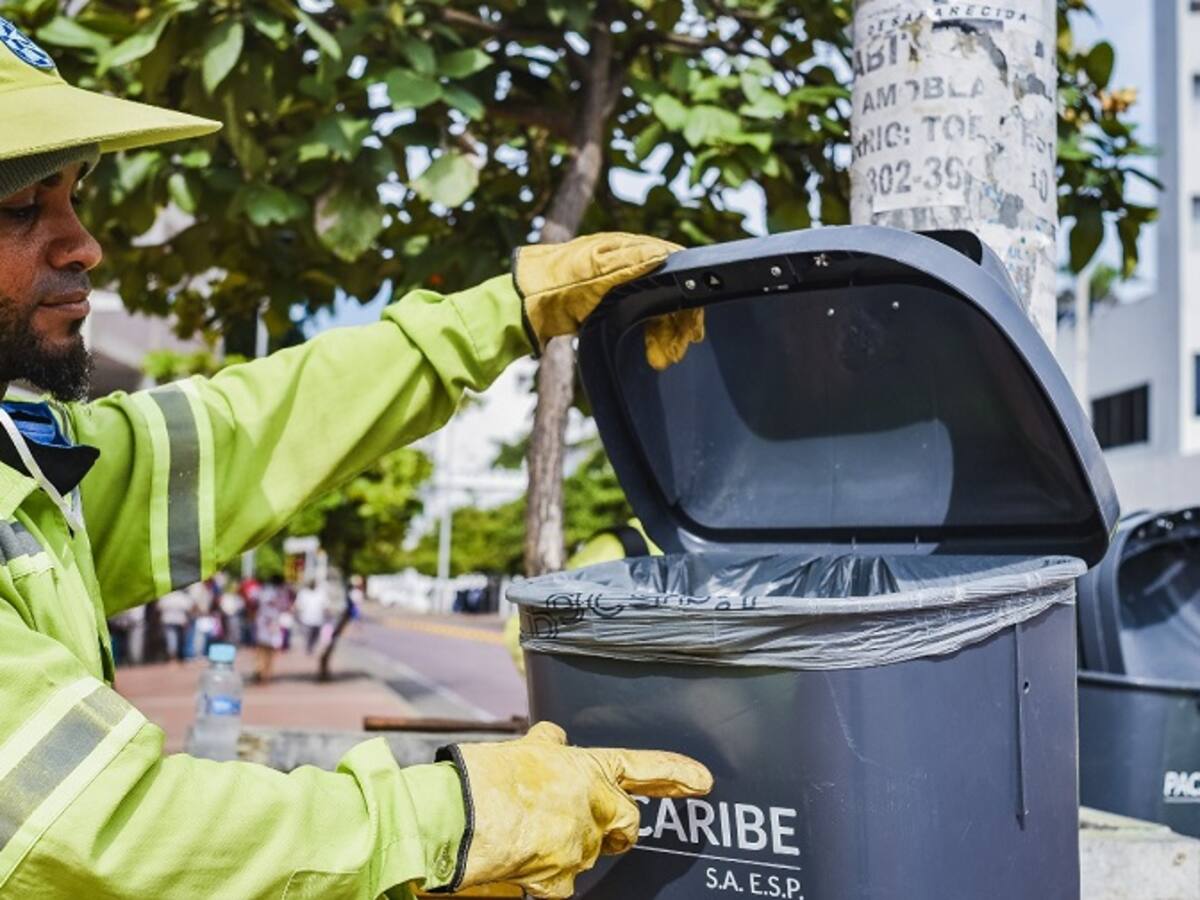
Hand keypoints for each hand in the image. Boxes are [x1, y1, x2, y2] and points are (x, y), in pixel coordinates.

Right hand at [437, 721, 712, 898]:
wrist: (457, 816)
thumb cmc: (483, 779)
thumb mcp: (522, 750)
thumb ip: (546, 746)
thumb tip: (555, 735)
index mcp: (586, 767)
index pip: (641, 767)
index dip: (675, 773)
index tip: (703, 782)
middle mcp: (593, 803)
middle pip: (625, 825)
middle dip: (613, 832)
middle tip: (588, 831)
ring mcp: (581, 843)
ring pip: (586, 856)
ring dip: (565, 853)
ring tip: (525, 839)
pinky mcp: (563, 879)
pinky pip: (560, 886)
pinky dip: (543, 881)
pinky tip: (517, 867)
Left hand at [514, 232, 704, 369]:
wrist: (524, 304)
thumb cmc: (557, 285)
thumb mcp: (594, 272)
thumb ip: (628, 262)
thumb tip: (662, 254)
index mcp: (626, 248)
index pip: (673, 265)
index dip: (687, 295)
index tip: (693, 323)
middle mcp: (628, 263)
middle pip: (669, 291)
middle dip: (677, 322)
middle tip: (679, 350)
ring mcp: (622, 284)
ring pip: (658, 309)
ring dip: (667, 334)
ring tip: (665, 359)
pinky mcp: (613, 303)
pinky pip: (644, 318)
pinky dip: (653, 336)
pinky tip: (655, 353)